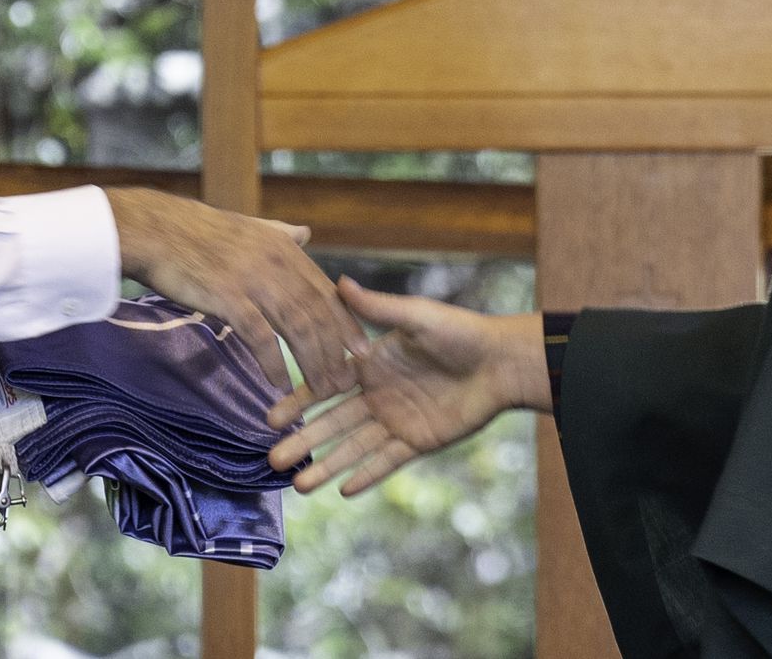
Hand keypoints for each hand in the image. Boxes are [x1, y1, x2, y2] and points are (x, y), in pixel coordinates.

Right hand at [105, 186, 368, 397]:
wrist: (154, 229)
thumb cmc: (195, 231)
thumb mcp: (248, 225)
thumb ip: (280, 233)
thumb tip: (306, 233)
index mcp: (284, 246)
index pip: (326, 291)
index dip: (347, 323)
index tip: (362, 351)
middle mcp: (277, 262)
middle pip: (317, 313)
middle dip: (337, 350)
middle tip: (349, 381)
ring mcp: (255, 279)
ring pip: (297, 326)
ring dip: (313, 362)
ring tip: (322, 390)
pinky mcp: (230, 297)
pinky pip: (261, 336)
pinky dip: (274, 363)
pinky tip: (280, 386)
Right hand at [265, 276, 547, 495]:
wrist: (500, 363)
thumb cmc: (460, 332)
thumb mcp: (415, 317)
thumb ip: (375, 308)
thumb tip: (338, 280)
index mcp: (371, 364)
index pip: (325, 385)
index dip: (298, 401)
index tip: (271, 416)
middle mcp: (377, 395)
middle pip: (333, 423)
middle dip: (304, 442)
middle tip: (273, 461)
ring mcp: (396, 420)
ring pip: (354, 447)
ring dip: (327, 465)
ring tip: (300, 487)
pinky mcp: (418, 441)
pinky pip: (386, 461)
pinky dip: (366, 475)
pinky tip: (342, 490)